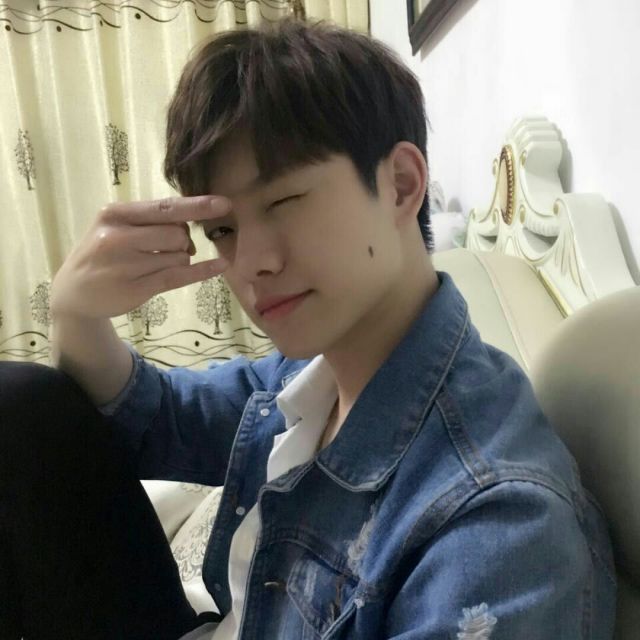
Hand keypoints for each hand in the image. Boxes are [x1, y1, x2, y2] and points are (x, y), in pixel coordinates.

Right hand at [51, 195, 231, 319]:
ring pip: (179, 257)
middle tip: (174, 248)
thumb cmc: (102, 253)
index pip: (164, 207)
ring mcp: (126, 265)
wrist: (73, 292)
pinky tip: (221, 266)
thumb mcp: (115, 227)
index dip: (197, 206)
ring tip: (159, 263)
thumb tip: (193, 220)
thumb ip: (149, 221)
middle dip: (184, 241)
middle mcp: (118, 237)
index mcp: (115, 214)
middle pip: (177, 234)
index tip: (224, 204)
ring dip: (180, 260)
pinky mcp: (136, 289)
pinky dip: (203, 271)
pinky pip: (179, 277)